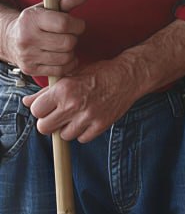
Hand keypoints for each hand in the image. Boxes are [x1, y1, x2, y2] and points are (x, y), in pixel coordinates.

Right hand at [1, 0, 88, 76]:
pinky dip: (67, 64)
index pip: (64, 24)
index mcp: (32, 19)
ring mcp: (27, 56)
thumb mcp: (51, 7)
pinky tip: (63, 56)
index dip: (77, 25)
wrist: (11, 39)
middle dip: (74, 38)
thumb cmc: (38, 20)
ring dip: (71, 51)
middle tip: (68, 35)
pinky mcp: (30, 69)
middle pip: (68, 43)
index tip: (76, 24)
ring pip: (66, 57)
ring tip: (63, 45)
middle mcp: (27, 38)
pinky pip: (61, 70)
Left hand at [21, 57, 136, 142]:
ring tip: (76, 117)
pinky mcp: (101, 125)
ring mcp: (88, 116)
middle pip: (44, 128)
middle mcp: (73, 104)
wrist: (128, 76)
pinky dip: (83, 133)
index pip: (36, 111)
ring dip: (67, 128)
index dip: (41, 110)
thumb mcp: (71, 76)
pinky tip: (88, 120)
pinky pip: (82, 139)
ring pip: (63, 136)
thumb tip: (26, 102)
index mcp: (64, 89)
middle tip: (59, 116)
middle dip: (49, 123)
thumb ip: (46, 91)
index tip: (48, 107)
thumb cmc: (98, 74)